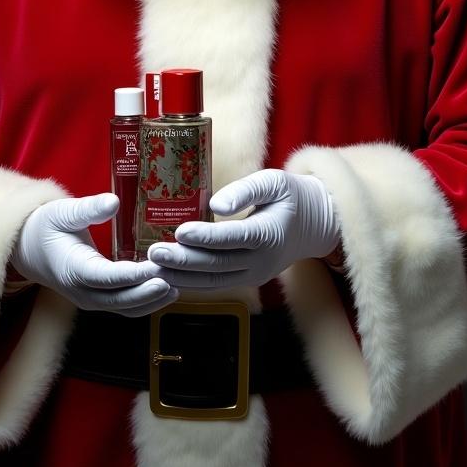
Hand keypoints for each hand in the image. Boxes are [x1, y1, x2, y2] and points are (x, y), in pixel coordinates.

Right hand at [12, 193, 177, 316]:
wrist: (28, 249)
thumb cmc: (46, 227)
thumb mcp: (63, 212)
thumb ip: (88, 209)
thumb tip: (113, 202)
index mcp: (73, 270)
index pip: (108, 278)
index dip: (134, 276)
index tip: (158, 268)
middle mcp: (83, 292)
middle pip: (121, 300)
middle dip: (150, 292)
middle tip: (177, 278)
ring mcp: (91, 300)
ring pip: (126, 308)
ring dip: (152, 300)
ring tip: (179, 284)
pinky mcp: (99, 299)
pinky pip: (126, 306)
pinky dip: (147, 301)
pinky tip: (167, 289)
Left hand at [148, 170, 339, 289]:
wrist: (314, 225)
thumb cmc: (291, 197)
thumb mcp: (274, 182)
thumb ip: (246, 190)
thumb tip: (216, 204)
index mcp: (269, 234)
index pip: (232, 237)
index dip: (206, 237)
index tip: (180, 232)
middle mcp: (261, 261)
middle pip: (217, 264)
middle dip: (182, 261)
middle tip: (153, 254)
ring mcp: (254, 274)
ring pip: (213, 280)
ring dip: (180, 276)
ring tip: (152, 268)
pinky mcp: (246, 279)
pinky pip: (215, 284)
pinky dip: (190, 282)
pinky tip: (167, 277)